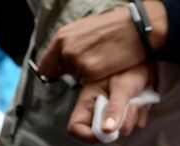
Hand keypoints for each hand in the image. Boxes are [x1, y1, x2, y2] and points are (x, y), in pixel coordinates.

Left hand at [36, 4, 168, 82]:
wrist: (133, 29)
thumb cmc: (113, 27)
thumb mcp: (84, 29)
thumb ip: (70, 43)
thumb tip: (63, 57)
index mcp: (62, 37)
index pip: (46, 66)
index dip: (53, 72)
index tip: (60, 74)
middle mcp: (65, 50)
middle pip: (63, 74)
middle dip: (75, 71)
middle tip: (92, 61)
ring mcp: (77, 62)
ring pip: (77, 80)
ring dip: (87, 76)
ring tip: (102, 62)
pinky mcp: (90, 72)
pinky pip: (88, 84)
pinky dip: (97, 80)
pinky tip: (107, 67)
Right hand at [66, 65, 153, 142]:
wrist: (147, 57)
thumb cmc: (130, 67)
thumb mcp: (122, 87)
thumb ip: (114, 109)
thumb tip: (106, 131)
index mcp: (89, 101)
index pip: (76, 127)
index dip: (87, 135)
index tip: (107, 133)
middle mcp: (99, 109)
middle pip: (104, 133)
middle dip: (120, 125)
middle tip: (130, 106)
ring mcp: (114, 112)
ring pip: (122, 131)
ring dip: (133, 118)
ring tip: (136, 99)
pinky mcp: (128, 112)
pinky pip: (135, 125)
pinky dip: (141, 115)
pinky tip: (142, 100)